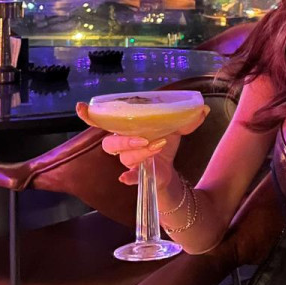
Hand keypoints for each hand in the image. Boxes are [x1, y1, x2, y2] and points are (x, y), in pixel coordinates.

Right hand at [75, 100, 210, 189]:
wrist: (170, 167)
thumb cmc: (164, 141)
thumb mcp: (177, 127)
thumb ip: (187, 118)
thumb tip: (204, 109)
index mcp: (127, 127)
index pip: (102, 120)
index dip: (90, 115)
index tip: (81, 107)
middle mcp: (122, 144)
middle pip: (110, 144)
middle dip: (125, 140)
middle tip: (143, 138)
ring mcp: (128, 161)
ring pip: (123, 158)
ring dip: (139, 153)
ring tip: (158, 146)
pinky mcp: (136, 175)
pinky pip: (127, 177)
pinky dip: (128, 177)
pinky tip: (128, 177)